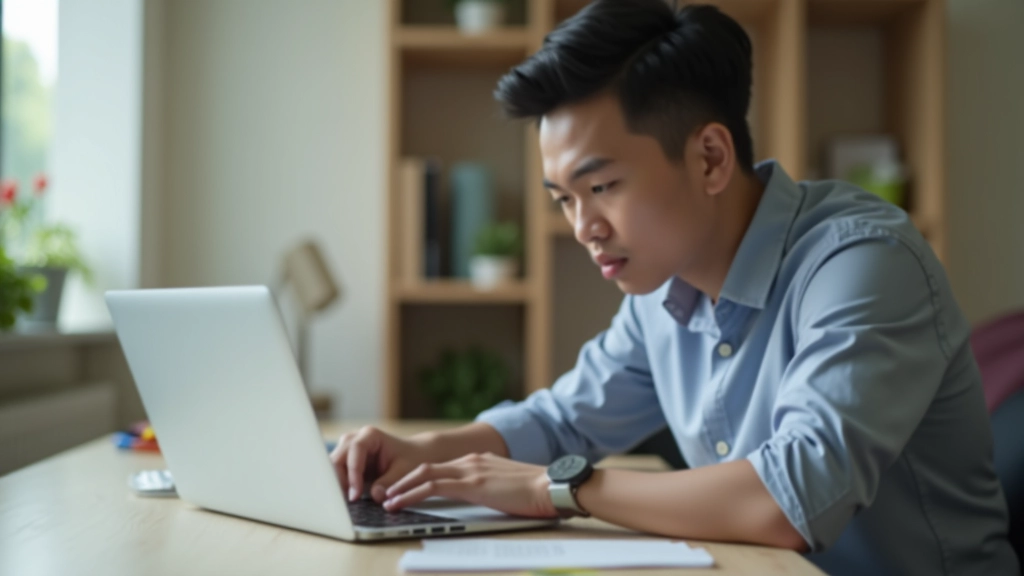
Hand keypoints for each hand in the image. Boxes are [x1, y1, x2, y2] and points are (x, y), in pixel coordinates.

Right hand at [329, 425, 432, 502]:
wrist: (413, 454)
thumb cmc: (410, 459)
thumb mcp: (404, 470)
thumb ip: (389, 482)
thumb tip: (375, 496)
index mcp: (370, 435)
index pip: (355, 449)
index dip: (353, 472)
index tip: (356, 494)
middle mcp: (356, 439)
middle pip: (338, 457)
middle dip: (340, 480)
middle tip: (347, 502)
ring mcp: (348, 450)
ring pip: (333, 467)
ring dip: (337, 485)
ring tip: (346, 503)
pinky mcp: (346, 462)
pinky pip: (337, 474)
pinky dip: (340, 487)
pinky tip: (346, 500)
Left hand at [382, 452, 558, 518]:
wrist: (554, 486)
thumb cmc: (538, 492)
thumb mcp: (508, 487)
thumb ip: (492, 488)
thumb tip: (485, 498)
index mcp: (480, 461)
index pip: (441, 468)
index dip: (419, 478)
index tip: (403, 488)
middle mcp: (472, 461)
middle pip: (427, 468)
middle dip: (404, 480)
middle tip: (386, 493)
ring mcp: (471, 470)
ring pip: (425, 475)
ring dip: (402, 488)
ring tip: (386, 500)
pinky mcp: (472, 484)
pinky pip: (433, 487)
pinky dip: (412, 494)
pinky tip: (400, 503)